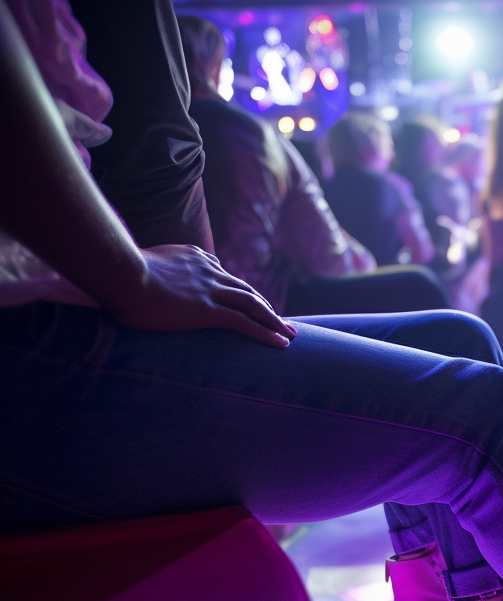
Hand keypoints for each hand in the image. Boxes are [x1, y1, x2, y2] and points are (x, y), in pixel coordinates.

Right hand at [110, 245, 295, 347]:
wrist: (117, 272)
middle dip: (265, 305)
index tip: (248, 300)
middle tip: (281, 319)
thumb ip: (143, 270)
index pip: (222, 273)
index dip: (238, 289)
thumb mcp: (131, 265)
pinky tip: (282, 344)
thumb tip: (130, 279)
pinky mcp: (208, 311)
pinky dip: (266, 333)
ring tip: (291, 334)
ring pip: (252, 305)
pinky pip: (245, 323)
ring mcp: (210, 291)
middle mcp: (207, 271)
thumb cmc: (113, 272)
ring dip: (275, 321)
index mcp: (192, 257)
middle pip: (244, 289)